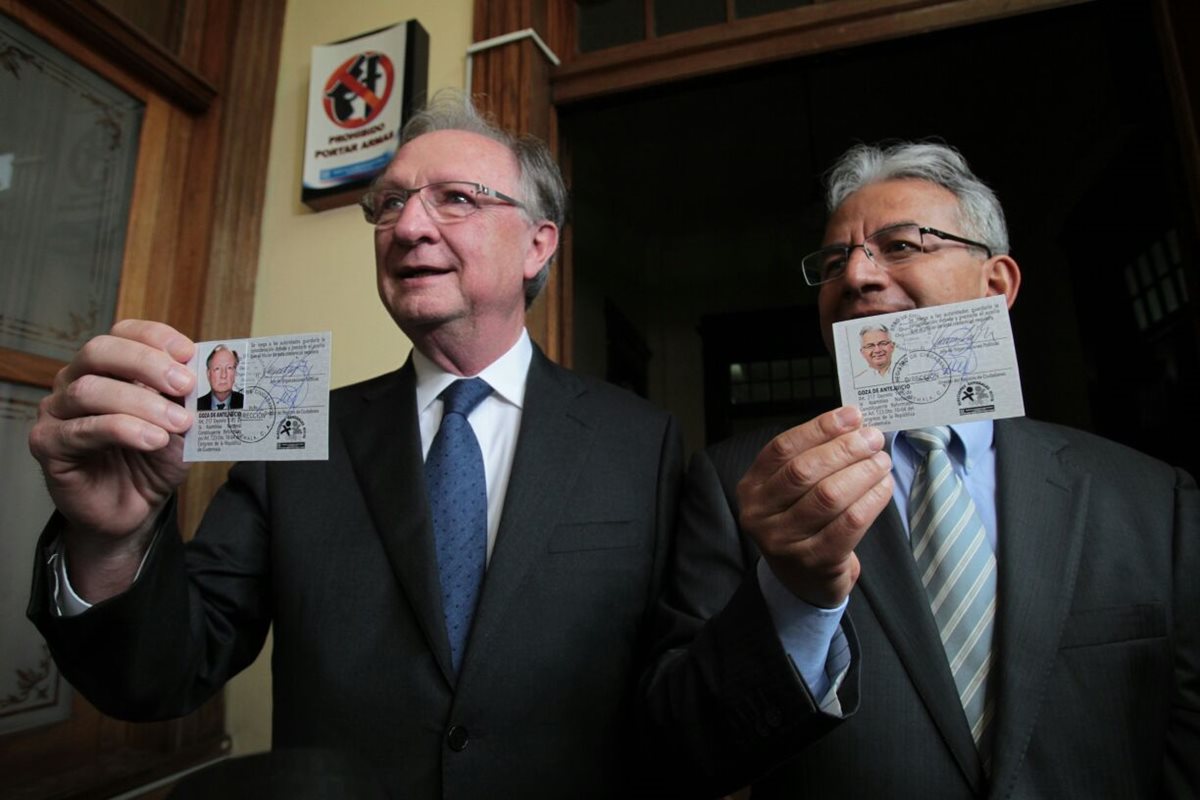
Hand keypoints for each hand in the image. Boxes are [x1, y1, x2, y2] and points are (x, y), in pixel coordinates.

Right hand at [28, 320, 195, 598]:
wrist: (132, 509)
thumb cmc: (153, 460)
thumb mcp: (182, 425)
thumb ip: (190, 400)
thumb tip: (211, 377)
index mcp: (108, 367)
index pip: (124, 333)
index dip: (156, 337)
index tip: (189, 352)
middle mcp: (76, 380)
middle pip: (100, 351)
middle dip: (147, 363)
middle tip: (185, 383)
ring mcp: (57, 411)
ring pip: (91, 390)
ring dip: (142, 403)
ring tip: (178, 422)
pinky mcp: (48, 444)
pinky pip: (82, 430)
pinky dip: (123, 430)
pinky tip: (152, 440)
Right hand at [736, 406, 892, 607]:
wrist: (803, 580)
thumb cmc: (803, 523)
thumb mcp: (791, 491)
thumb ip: (813, 458)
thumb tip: (853, 423)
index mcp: (751, 487)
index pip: (783, 449)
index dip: (819, 428)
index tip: (852, 415)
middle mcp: (760, 514)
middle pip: (805, 471)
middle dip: (845, 449)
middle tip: (873, 438)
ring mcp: (784, 541)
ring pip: (829, 496)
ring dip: (862, 472)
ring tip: (881, 461)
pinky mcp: (815, 561)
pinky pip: (850, 522)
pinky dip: (872, 499)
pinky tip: (883, 486)